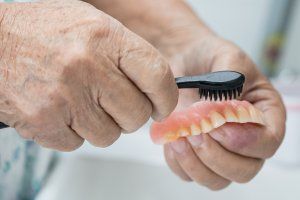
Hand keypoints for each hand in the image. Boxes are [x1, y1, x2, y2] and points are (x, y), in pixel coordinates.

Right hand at [0, 0, 177, 150]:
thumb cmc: (43, 32)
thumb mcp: (93, 25)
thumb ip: (126, 54)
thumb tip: (155, 86)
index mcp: (106, 38)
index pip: (157, 76)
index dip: (165, 97)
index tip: (161, 105)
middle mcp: (88, 67)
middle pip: (135, 115)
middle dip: (129, 114)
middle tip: (112, 101)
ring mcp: (65, 98)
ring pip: (108, 135)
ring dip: (100, 124)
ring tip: (80, 101)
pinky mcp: (44, 122)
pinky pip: (78, 144)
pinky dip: (73, 132)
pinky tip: (60, 110)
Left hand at [163, 34, 285, 189]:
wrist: (183, 59)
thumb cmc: (210, 57)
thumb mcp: (228, 57)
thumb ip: (232, 79)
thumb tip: (225, 108)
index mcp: (262, 115)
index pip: (267, 142)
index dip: (246, 142)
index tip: (220, 127)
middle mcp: (244, 138)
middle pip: (243, 170)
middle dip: (217, 156)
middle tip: (196, 133)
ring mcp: (219, 150)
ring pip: (216, 179)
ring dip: (196, 163)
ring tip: (180, 137)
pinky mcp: (194, 154)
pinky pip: (188, 174)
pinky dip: (178, 163)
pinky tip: (172, 140)